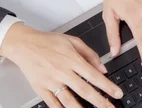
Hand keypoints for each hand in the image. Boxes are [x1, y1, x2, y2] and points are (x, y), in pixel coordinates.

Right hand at [0, 23, 122, 107]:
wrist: (24, 44)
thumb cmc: (48, 41)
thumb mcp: (72, 41)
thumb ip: (90, 54)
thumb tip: (102, 68)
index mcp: (72, 59)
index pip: (94, 75)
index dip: (107, 86)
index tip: (117, 93)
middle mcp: (62, 71)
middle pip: (84, 90)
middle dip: (100, 101)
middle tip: (110, 107)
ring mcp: (51, 81)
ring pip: (69, 100)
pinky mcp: (41, 88)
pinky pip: (53, 103)